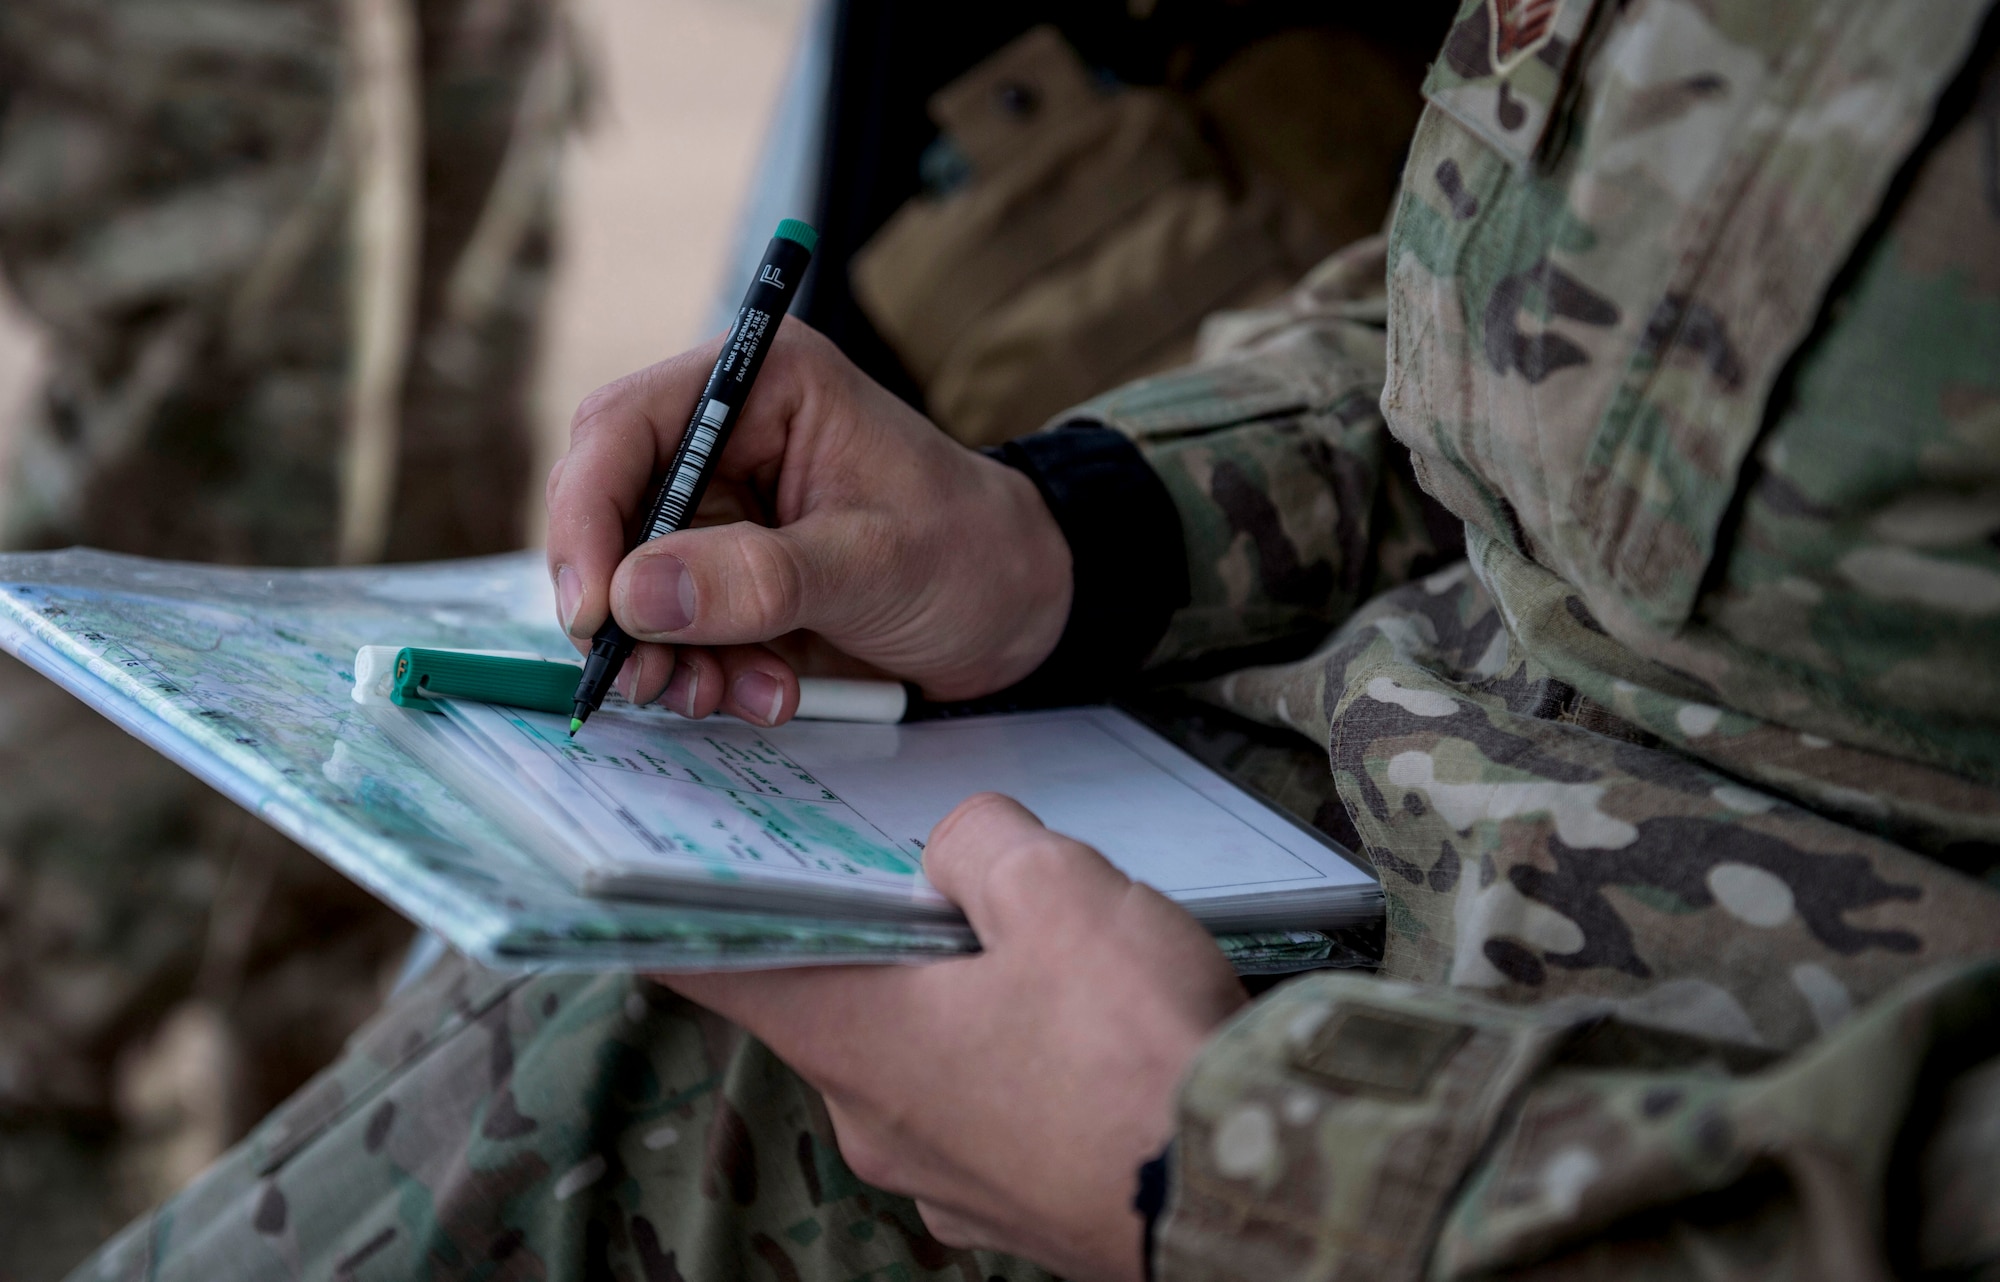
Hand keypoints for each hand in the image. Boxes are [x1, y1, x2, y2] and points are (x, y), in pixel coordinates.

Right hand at [545, 320, 1071, 724]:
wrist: (1022, 612)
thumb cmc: (971, 555)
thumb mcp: (874, 565)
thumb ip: (759, 578)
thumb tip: (636, 596)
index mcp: (762, 386)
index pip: (625, 428)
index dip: (586, 516)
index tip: (593, 609)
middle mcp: (726, 437)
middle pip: (608, 507)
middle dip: (620, 603)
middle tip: (641, 679)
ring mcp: (723, 511)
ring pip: (633, 581)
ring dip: (664, 654)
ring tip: (728, 695)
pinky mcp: (728, 575)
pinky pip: (673, 628)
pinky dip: (701, 672)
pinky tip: (764, 693)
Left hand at [662, 794, 1248, 1281]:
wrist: (1246, 1195)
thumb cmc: (1137, 1047)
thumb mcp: (1054, 887)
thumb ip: (977, 842)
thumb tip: (957, 853)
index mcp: (855, 1040)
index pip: (721, 967)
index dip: (686, 910)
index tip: (654, 869)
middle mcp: (875, 1124)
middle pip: (836, 1002)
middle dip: (882, 938)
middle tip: (945, 883)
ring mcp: (943, 1179)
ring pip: (917, 1058)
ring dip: (958, 1003)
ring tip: (1050, 961)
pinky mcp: (1014, 1207)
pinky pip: (985, 1111)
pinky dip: (1013, 1065)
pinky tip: (1087, 1037)